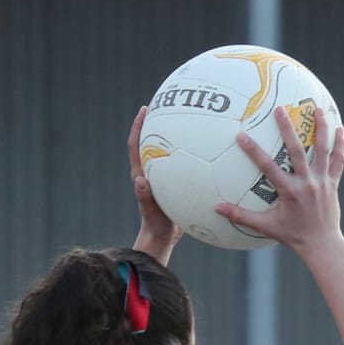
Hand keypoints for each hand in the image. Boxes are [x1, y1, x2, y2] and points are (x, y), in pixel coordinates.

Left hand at [128, 106, 181, 263]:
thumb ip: (145, 197)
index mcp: (142, 174)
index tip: (145, 109)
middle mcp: (150, 171)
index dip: (139, 126)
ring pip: (166, 152)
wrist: (162, 237)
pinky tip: (207, 154)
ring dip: (173, 137)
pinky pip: (181, 166)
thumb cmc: (156, 226)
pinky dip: (190, 157)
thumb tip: (140, 180)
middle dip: (156, 123)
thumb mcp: (151, 212)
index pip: (136, 144)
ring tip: (186, 124)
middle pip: (150, 141)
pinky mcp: (173, 184)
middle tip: (166, 107)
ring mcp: (162, 178)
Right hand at [215, 107, 343, 251]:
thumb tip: (216, 208)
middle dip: (288, 129)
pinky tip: (341, 129)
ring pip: (323, 152)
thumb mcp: (266, 226)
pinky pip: (338, 162)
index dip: (254, 151)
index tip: (240, 135)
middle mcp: (307, 184)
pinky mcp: (333, 184)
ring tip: (319, 109)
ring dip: (321, 130)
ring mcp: (322, 182)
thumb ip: (241, 216)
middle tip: (281, 108)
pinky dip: (340, 146)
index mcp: (289, 192)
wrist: (322, 245)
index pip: (268, 167)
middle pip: (297, 151)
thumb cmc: (293, 236)